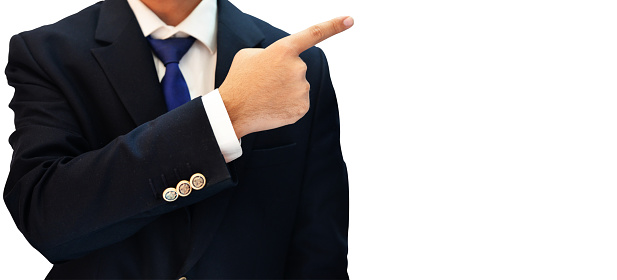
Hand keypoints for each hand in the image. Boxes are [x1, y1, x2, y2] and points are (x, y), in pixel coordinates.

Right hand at [219, 16, 353, 137]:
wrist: (233, 111)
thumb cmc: (239, 80)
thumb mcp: (250, 55)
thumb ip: (272, 53)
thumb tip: (283, 62)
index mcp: (284, 50)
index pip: (314, 34)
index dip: (333, 26)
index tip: (350, 20)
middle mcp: (298, 67)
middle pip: (297, 69)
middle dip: (283, 75)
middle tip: (264, 83)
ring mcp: (301, 88)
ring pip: (299, 87)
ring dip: (285, 91)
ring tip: (266, 95)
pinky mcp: (302, 107)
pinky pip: (299, 102)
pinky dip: (287, 105)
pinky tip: (273, 106)